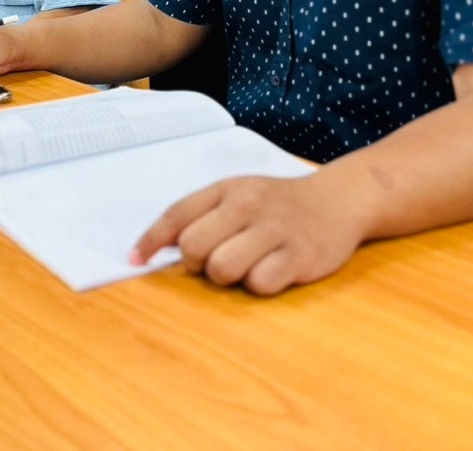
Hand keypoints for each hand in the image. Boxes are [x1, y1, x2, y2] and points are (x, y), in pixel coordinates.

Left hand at [131, 173, 364, 295]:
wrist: (337, 201)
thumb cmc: (277, 203)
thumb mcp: (238, 194)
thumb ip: (202, 214)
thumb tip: (159, 247)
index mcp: (227, 189)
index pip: (177, 213)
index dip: (151, 239)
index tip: (135, 260)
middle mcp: (248, 205)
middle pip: (194, 246)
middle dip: (196, 262)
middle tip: (215, 259)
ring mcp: (274, 230)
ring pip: (223, 268)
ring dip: (227, 276)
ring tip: (246, 265)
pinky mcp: (298, 256)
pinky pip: (259, 284)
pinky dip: (259, 284)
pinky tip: (272, 270)